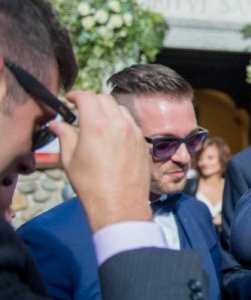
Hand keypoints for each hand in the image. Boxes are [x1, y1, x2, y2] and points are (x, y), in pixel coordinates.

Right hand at [52, 91, 151, 231]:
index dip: (76, 95)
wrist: (119, 204)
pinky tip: (112, 134)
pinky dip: (120, 121)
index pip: (87, 97)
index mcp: (97, 125)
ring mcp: (134, 132)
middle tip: (81, 110)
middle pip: (105, 99)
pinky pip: (132, 123)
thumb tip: (57, 124)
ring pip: (120, 109)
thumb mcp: (70, 160)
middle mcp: (119, 124)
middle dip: (91, 100)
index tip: (69, 100)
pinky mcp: (143, 142)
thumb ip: (65, 136)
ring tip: (97, 122)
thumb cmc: (91, 185)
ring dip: (108, 110)